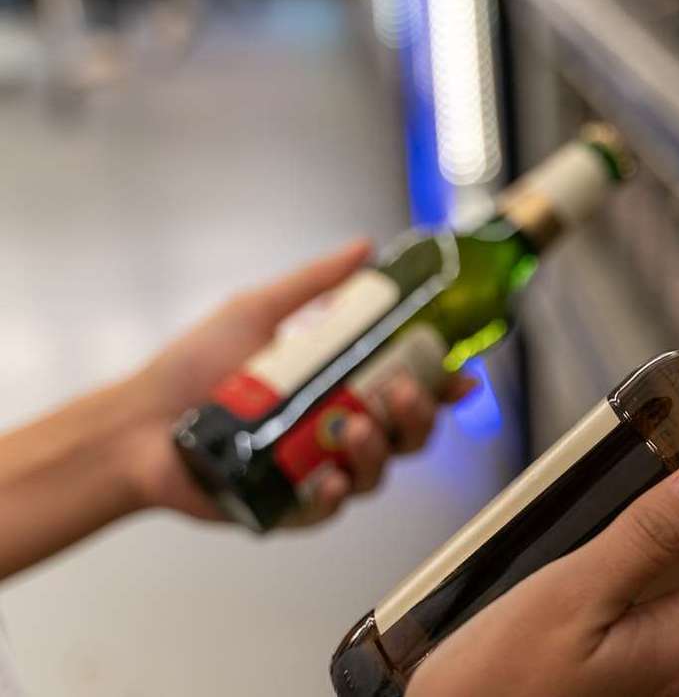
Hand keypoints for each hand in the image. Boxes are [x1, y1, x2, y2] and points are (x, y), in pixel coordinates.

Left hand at [130, 240, 475, 525]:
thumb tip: (365, 248)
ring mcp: (319, 470)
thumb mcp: (260, 311)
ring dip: (380, 450)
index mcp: (341, 386)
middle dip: (420, 417)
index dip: (443, 386)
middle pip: (408, 434)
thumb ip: (316, 284)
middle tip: (403, 393)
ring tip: (354, 426)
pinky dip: (339, 491)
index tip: (462, 377)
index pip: (409, 387)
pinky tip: (330, 476)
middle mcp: (338, 430)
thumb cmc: (194, 368)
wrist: (140, 423)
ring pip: (380, 471)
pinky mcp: (293, 507)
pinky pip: (334, 506)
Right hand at [406, 455, 678, 696]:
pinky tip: (593, 566)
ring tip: (631, 510)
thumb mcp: (571, 595)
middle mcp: (674, 673)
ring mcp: (645, 685)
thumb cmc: (496, 689)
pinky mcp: (612, 687)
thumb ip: (648, 537)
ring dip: (673, 555)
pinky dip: (637, 585)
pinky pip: (645, 626)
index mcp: (678, 646)